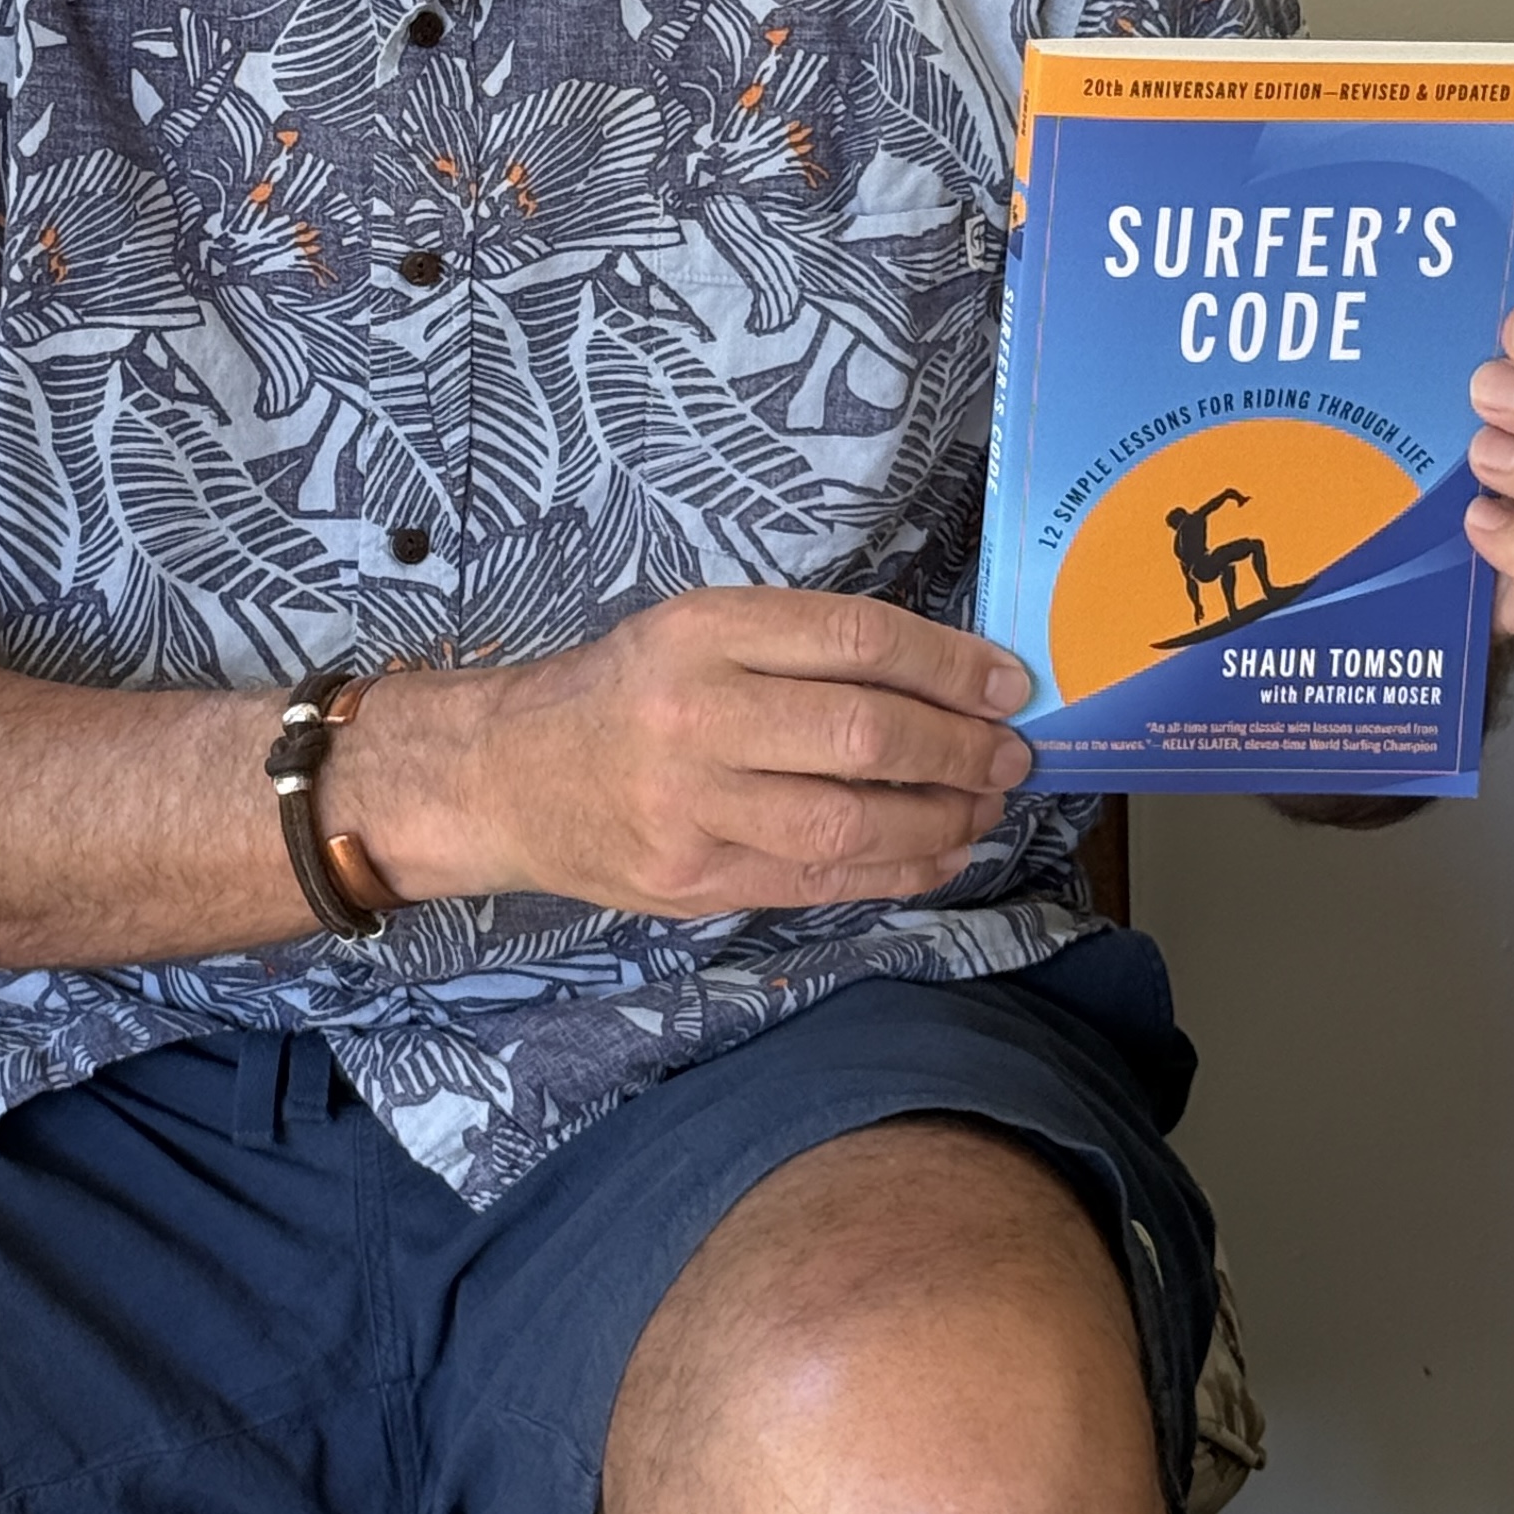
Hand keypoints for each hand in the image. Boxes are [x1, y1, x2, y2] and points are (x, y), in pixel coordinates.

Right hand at [355, 588, 1034, 918]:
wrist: (504, 776)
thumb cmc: (621, 695)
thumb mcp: (695, 632)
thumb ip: (800, 648)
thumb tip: (946, 676)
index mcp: (702, 632)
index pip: (855, 639)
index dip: (949, 665)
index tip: (1008, 684)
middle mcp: (693, 714)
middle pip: (862, 732)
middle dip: (959, 748)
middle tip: (1009, 756)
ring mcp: (689, 805)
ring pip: (848, 819)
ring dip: (941, 817)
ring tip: (982, 806)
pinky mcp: (691, 878)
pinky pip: (819, 880)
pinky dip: (897, 870)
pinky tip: (939, 853)